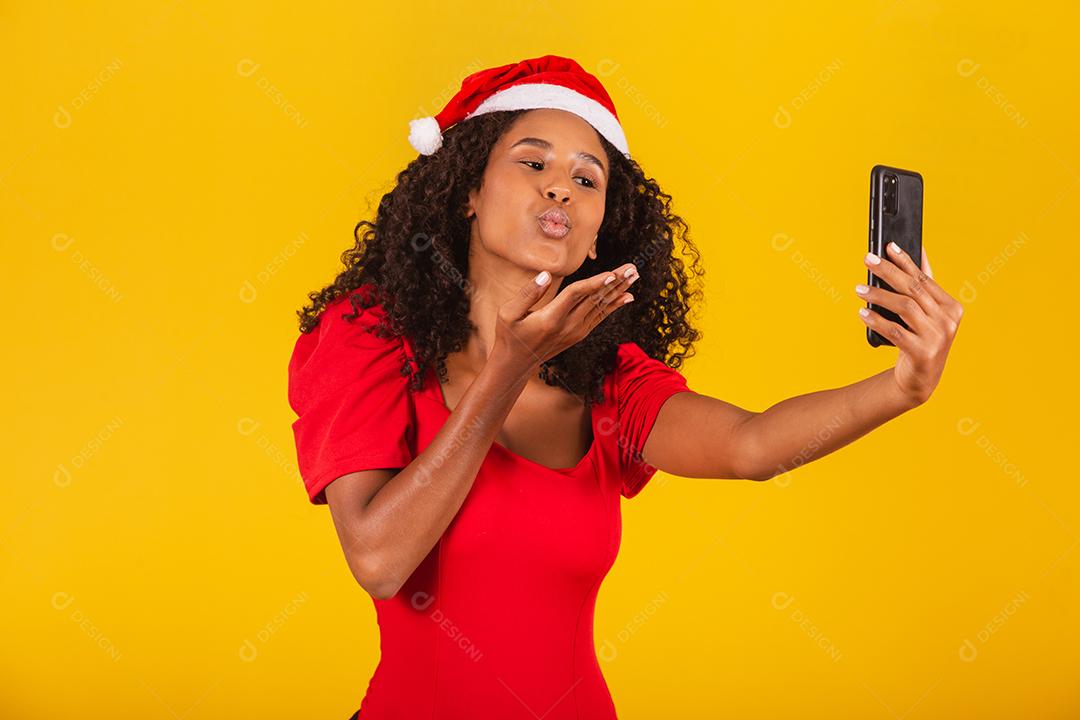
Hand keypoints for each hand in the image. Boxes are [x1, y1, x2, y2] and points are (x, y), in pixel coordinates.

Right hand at [494, 263, 639, 375]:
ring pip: (601, 307)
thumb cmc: (509, 335)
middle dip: (615, 282)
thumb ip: (527, 293)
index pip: (577, 295)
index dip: (595, 283)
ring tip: (633, 276)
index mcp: (551, 318)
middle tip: (632, 267)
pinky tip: (626, 296)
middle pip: (595, 299)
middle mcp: (568, 326)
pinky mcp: (578, 335)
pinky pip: (600, 317)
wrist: (516, 365)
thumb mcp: (508, 313)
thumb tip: (545, 275)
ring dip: (618, 290)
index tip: (612, 274)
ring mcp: (575, 332)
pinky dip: (614, 305)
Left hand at [857, 243, 963, 405]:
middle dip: (888, 272)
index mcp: (951, 306)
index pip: (923, 279)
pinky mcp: (923, 353)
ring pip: (905, 307)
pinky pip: (896, 331)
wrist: (919, 380)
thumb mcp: (926, 313)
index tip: (888, 246)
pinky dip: (878, 320)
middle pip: (913, 289)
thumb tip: (919, 251)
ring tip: (859, 289)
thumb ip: (925, 285)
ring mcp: (938, 337)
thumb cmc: (920, 340)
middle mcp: (948, 320)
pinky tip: (863, 313)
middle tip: (867, 259)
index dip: (905, 261)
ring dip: (879, 296)